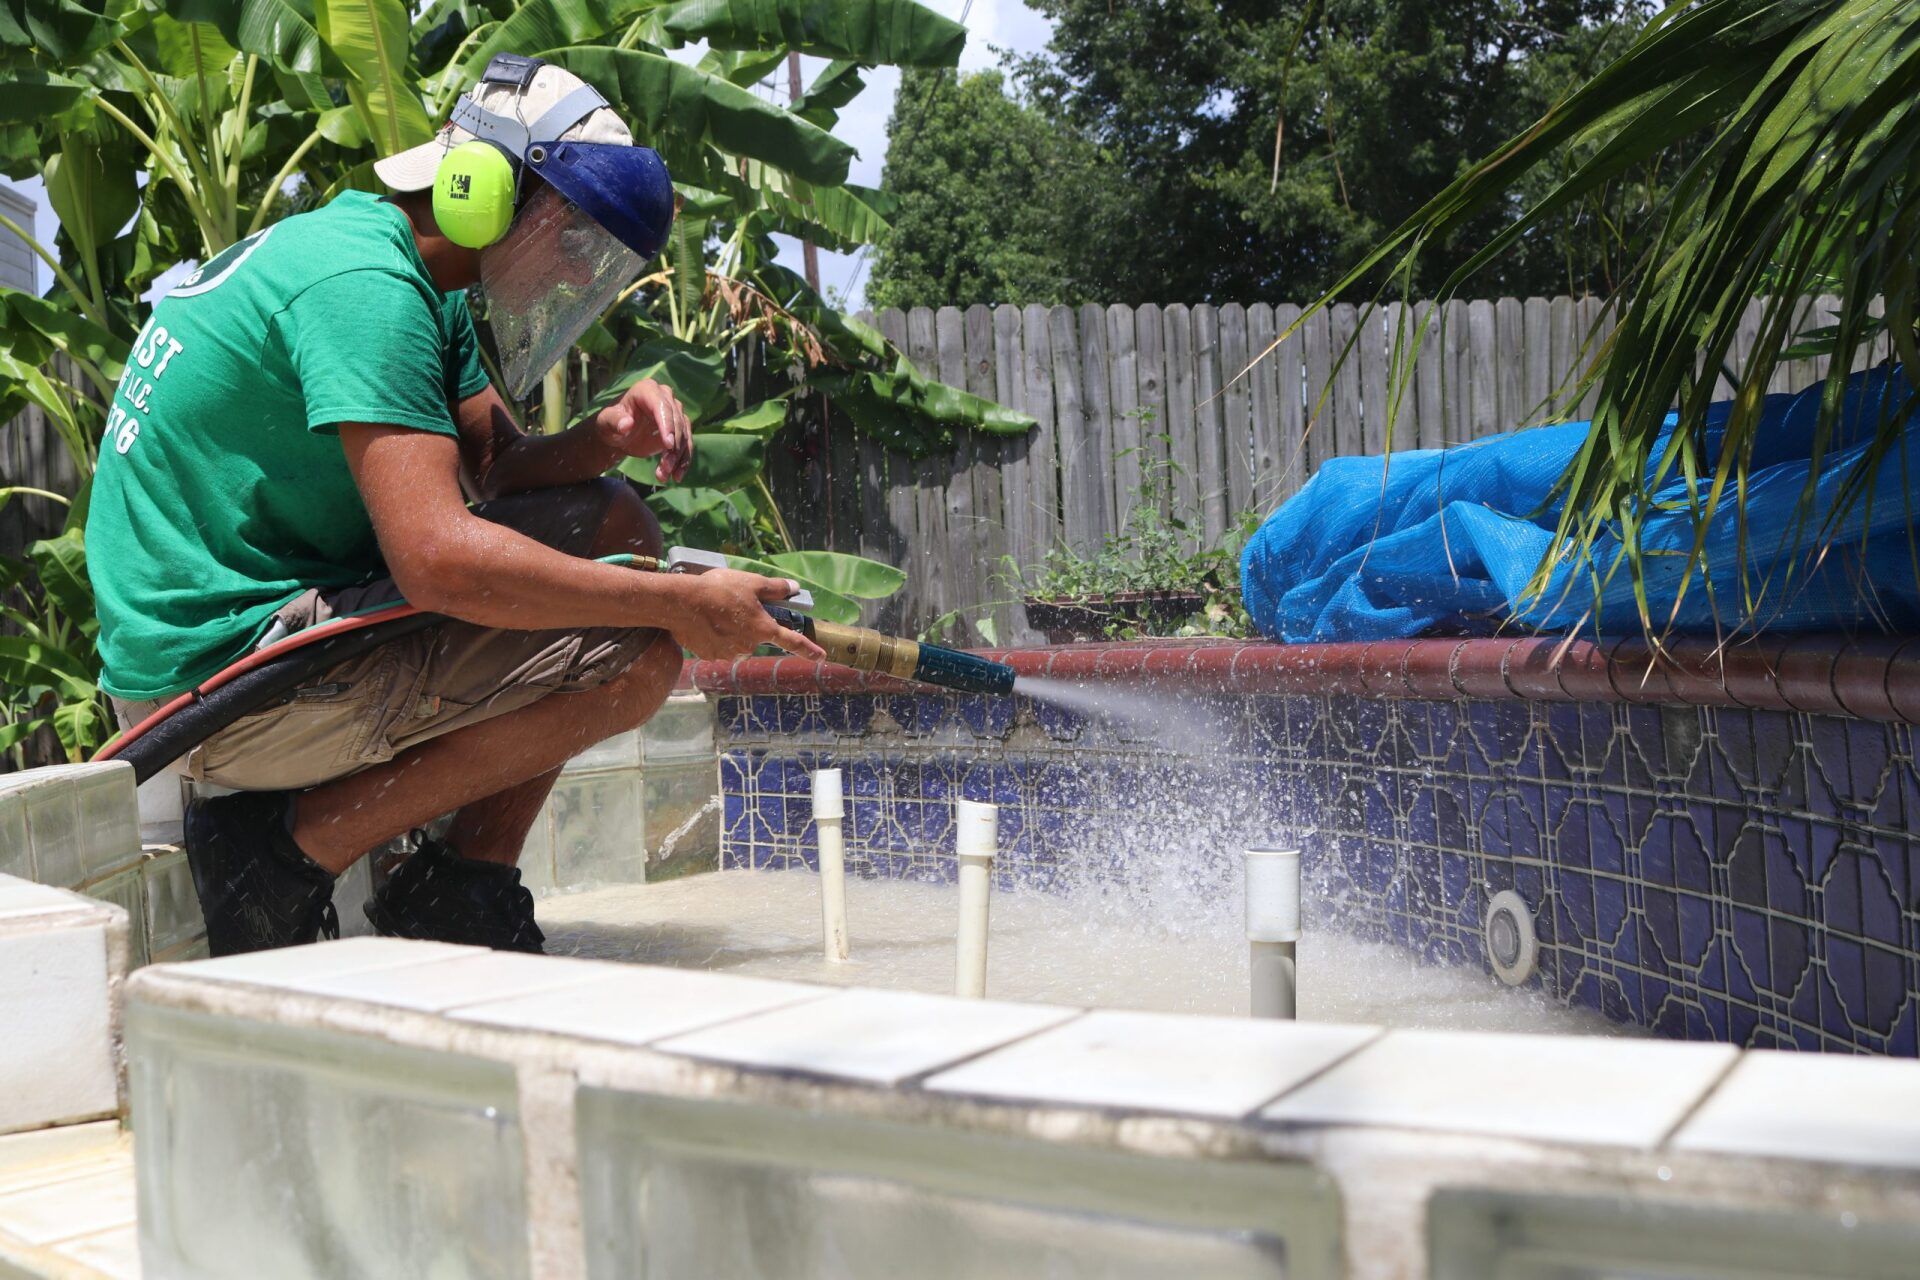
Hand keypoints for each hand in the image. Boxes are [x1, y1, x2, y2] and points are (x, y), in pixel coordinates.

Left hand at [594, 378, 692, 482]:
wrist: (618, 434)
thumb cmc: (610, 424)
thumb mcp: (606, 422)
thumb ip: (615, 422)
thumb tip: (626, 425)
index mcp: (646, 390)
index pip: (661, 405)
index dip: (666, 424)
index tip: (668, 445)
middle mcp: (664, 397)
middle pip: (676, 421)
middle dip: (673, 447)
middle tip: (665, 468)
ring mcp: (674, 412)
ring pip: (683, 435)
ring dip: (677, 457)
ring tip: (664, 476)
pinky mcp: (679, 428)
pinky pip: (686, 444)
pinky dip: (683, 461)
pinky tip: (676, 476)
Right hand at [671, 569, 825, 661]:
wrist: (681, 603)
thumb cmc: (719, 589)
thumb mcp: (751, 582)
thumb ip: (775, 588)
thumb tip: (794, 588)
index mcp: (763, 628)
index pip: (792, 641)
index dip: (808, 649)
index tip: (821, 657)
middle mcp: (749, 645)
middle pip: (756, 637)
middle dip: (749, 625)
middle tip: (733, 606)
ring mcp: (729, 653)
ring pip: (736, 642)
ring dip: (731, 631)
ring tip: (715, 612)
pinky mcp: (710, 656)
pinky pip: (718, 647)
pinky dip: (714, 637)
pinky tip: (704, 623)